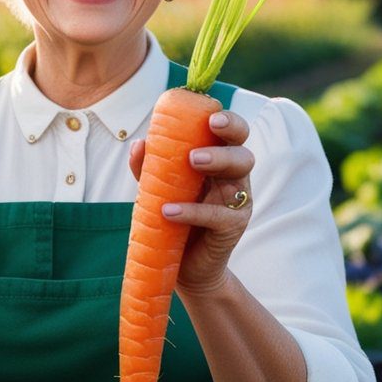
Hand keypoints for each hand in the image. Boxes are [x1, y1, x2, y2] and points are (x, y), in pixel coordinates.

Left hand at [129, 109, 252, 296]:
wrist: (182, 267)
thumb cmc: (174, 220)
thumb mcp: (159, 190)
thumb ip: (150, 168)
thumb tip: (138, 143)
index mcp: (219, 163)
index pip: (231, 135)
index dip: (228, 120)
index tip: (210, 113)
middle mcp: (234, 179)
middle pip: (243, 148)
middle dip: (230, 133)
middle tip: (210, 127)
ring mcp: (237, 203)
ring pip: (241, 175)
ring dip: (219, 161)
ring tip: (192, 160)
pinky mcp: (233, 228)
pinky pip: (218, 215)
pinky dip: (192, 210)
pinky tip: (169, 210)